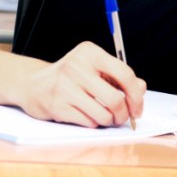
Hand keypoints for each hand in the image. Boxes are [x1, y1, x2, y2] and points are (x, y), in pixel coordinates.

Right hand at [21, 41, 145, 127]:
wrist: (34, 85)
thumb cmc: (71, 77)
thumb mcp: (94, 68)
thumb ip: (119, 77)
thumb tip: (141, 89)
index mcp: (90, 53)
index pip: (125, 74)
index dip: (136, 95)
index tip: (138, 108)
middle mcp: (77, 67)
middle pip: (116, 99)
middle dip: (124, 114)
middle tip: (123, 118)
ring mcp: (65, 87)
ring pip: (103, 115)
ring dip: (109, 121)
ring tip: (105, 117)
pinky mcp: (58, 106)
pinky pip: (89, 122)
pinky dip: (94, 123)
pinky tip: (87, 115)